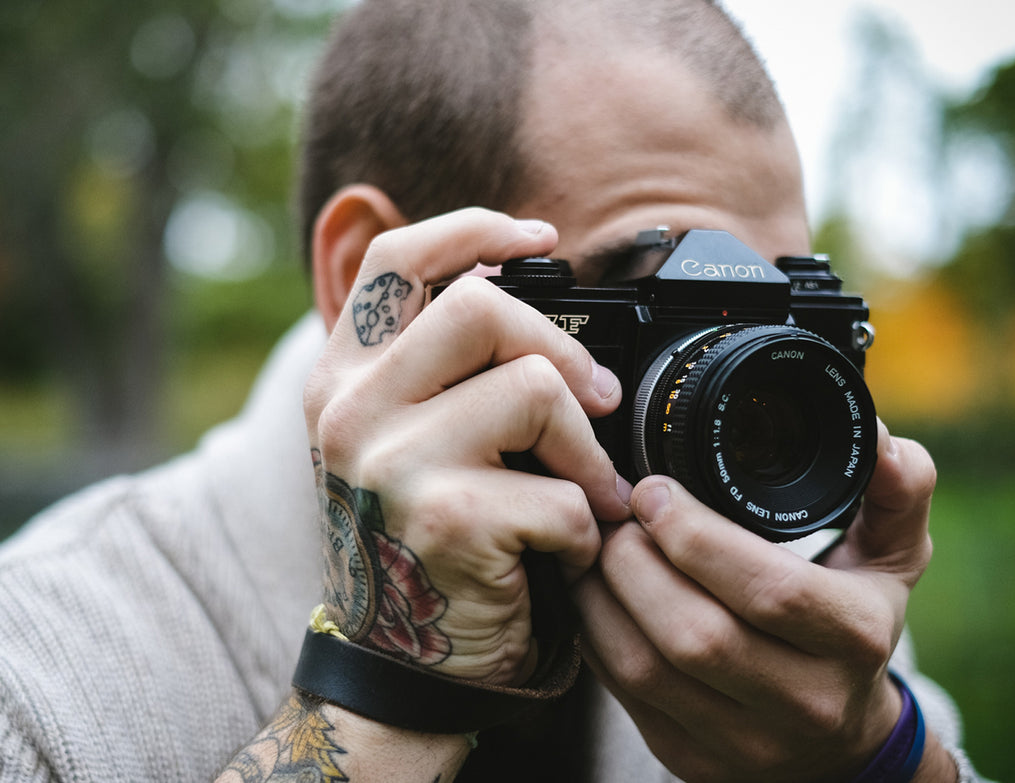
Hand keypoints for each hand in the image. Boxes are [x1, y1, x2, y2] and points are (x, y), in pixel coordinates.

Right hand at [303, 208, 630, 684]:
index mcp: (342, 380)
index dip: (471, 228)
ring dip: (587, 453)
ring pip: (536, 390)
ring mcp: (392, 462)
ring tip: (586, 494)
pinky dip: (584, 529)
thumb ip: (440, 372)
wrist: (399, 669)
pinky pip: (562, 492)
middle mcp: (351, 410)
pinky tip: (561, 556)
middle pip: (481, 306)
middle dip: (561, 350)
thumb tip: (521, 287)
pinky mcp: (447, 518)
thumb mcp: (405, 444)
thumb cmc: (421, 548)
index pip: (393, 260)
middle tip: (598, 401)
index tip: (538, 237)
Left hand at [575, 420, 941, 781]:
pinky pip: (622, 693)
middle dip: (634, 560)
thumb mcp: (893, 558)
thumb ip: (894, 490)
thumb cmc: (855, 627)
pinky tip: (595, 592)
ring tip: (595, 545)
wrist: (841, 746)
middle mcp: (804, 702)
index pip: (771, 592)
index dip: (699, 538)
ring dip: (602, 595)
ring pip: (645, 669)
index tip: (654, 491)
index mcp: (853, 638)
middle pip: (696, 635)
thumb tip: (877, 437)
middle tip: (614, 514)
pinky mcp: (690, 758)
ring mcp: (744, 742)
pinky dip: (595, 633)